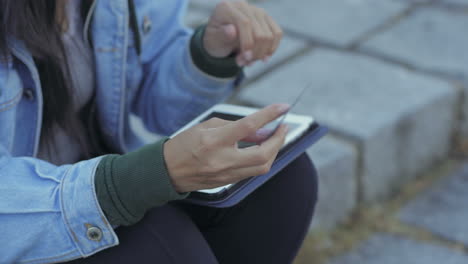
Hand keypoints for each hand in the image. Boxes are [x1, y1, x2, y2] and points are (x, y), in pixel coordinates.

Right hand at [164, 104, 289, 192]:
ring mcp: (226, 174)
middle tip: (283, 128)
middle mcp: (222, 160)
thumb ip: (235, 126)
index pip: (248, 126)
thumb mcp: (207, 126)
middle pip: (263, 154)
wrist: (166, 171)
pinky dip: (261, 159)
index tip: (282, 107)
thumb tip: (261, 130)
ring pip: (262, 167)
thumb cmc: (184, 144)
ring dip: (273, 151)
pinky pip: (252, 172)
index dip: (269, 115)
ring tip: (275, 138)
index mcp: (214, 141)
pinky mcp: (228, 182)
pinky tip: (261, 150)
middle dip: (279, 140)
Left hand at [203, 1, 282, 66]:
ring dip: (262, 53)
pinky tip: (263, 58)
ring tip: (249, 62)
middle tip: (243, 63)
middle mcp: (243, 6)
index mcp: (227, 8)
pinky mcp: (266, 18)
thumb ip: (221, 35)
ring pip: (270, 35)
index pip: (245, 23)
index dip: (248, 43)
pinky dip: (271, 49)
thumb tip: (232, 30)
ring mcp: (257, 11)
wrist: (220, 39)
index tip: (246, 59)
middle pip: (260, 31)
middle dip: (254, 53)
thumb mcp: (213, 40)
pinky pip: (277, 34)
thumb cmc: (215, 40)